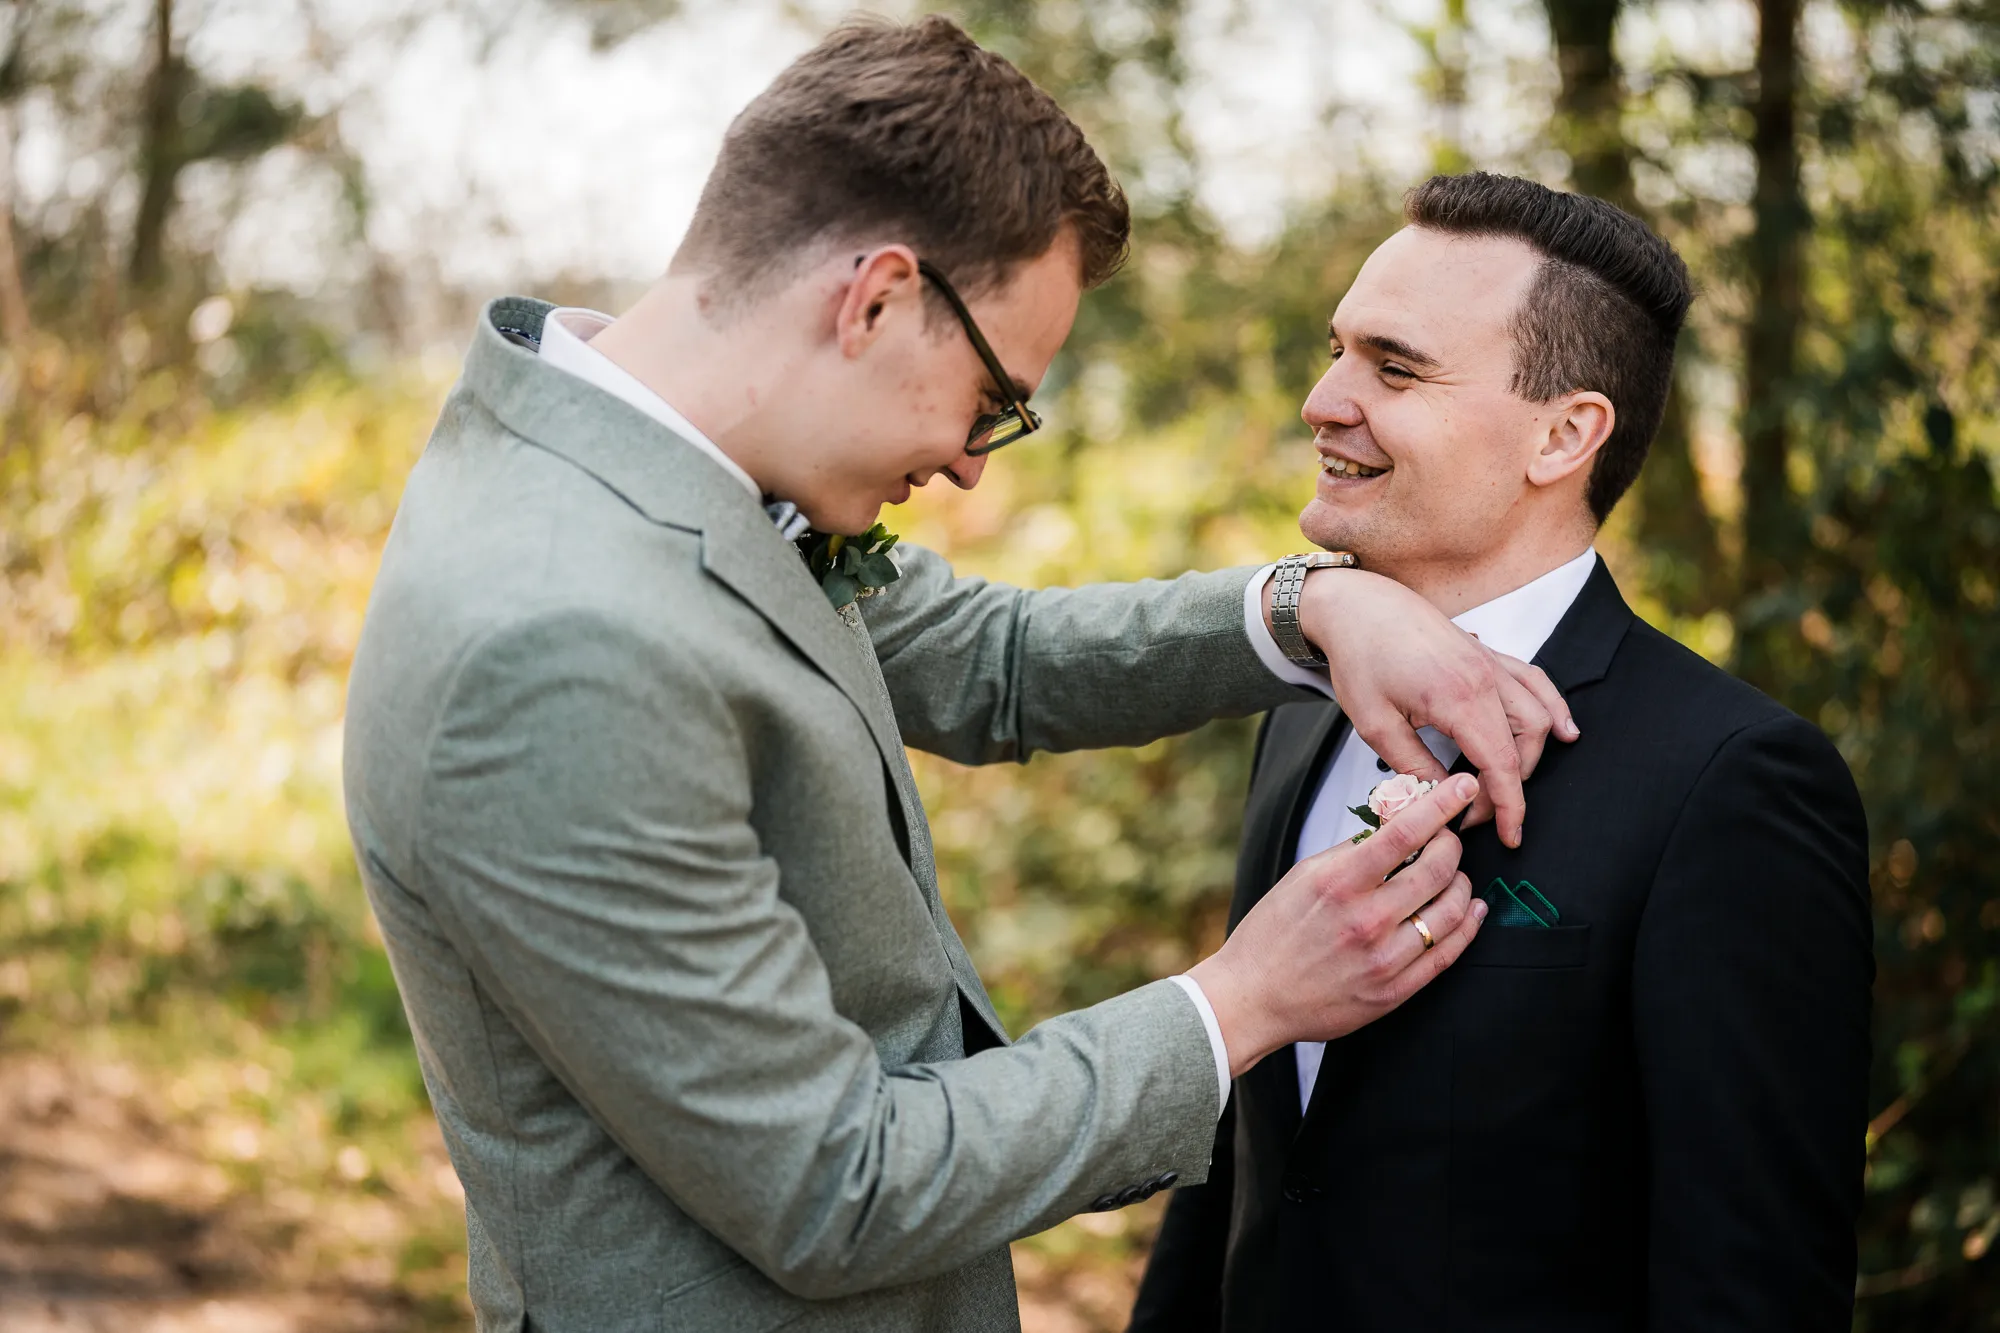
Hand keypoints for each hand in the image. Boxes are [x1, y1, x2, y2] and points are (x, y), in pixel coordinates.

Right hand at [1187, 774, 1486, 1076]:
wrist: (1254, 998)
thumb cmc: (1271, 937)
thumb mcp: (1302, 877)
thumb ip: (1351, 851)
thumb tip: (1394, 823)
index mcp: (1338, 884)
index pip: (1404, 833)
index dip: (1441, 805)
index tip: (1461, 788)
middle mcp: (1365, 920)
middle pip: (1438, 869)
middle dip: (1452, 845)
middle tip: (1448, 838)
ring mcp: (1383, 958)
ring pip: (1452, 910)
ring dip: (1461, 884)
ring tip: (1454, 876)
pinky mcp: (1395, 991)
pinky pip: (1447, 953)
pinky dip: (1468, 925)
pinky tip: (1470, 910)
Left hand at [1272, 567, 1577, 847]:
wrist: (1356, 604)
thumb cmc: (1360, 659)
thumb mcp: (1375, 724)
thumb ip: (1412, 766)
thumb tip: (1439, 800)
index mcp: (1458, 698)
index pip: (1503, 764)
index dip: (1509, 807)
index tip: (1510, 837)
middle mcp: (1485, 678)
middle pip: (1527, 744)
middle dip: (1511, 787)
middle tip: (1474, 812)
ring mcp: (1491, 662)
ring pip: (1539, 714)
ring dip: (1533, 754)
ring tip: (1509, 786)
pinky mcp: (1488, 654)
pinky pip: (1536, 682)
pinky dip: (1554, 708)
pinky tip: (1563, 731)